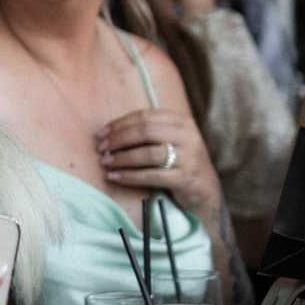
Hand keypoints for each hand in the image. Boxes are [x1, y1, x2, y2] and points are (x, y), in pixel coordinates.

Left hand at [96, 105, 216, 217]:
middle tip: (101, 148)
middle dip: (118, 139)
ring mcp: (188, 157)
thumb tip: (108, 132)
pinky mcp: (185, 178)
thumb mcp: (169, 140)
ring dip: (122, 158)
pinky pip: (151, 175)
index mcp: (181, 121)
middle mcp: (188, 136)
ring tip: (105, 162)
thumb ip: (148, 132)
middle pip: (145, 131)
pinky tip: (115, 177)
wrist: (204, 188)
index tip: (102, 133)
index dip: (120, 123)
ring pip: (148, 153)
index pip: (145, 116)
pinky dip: (129, 176)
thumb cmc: (178, 161)